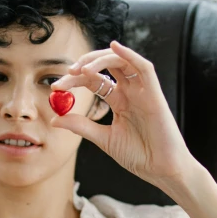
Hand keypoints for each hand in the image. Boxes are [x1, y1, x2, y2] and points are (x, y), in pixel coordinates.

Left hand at [50, 41, 195, 189]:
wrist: (161, 170)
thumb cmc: (139, 156)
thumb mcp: (104, 139)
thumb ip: (81, 126)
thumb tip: (54, 118)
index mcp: (119, 101)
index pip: (93, 81)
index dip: (74, 80)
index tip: (55, 87)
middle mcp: (130, 91)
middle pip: (105, 66)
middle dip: (84, 65)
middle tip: (67, 73)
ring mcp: (143, 91)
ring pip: (121, 61)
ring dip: (100, 59)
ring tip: (81, 69)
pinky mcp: (155, 94)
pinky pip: (144, 68)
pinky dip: (129, 54)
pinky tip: (114, 47)